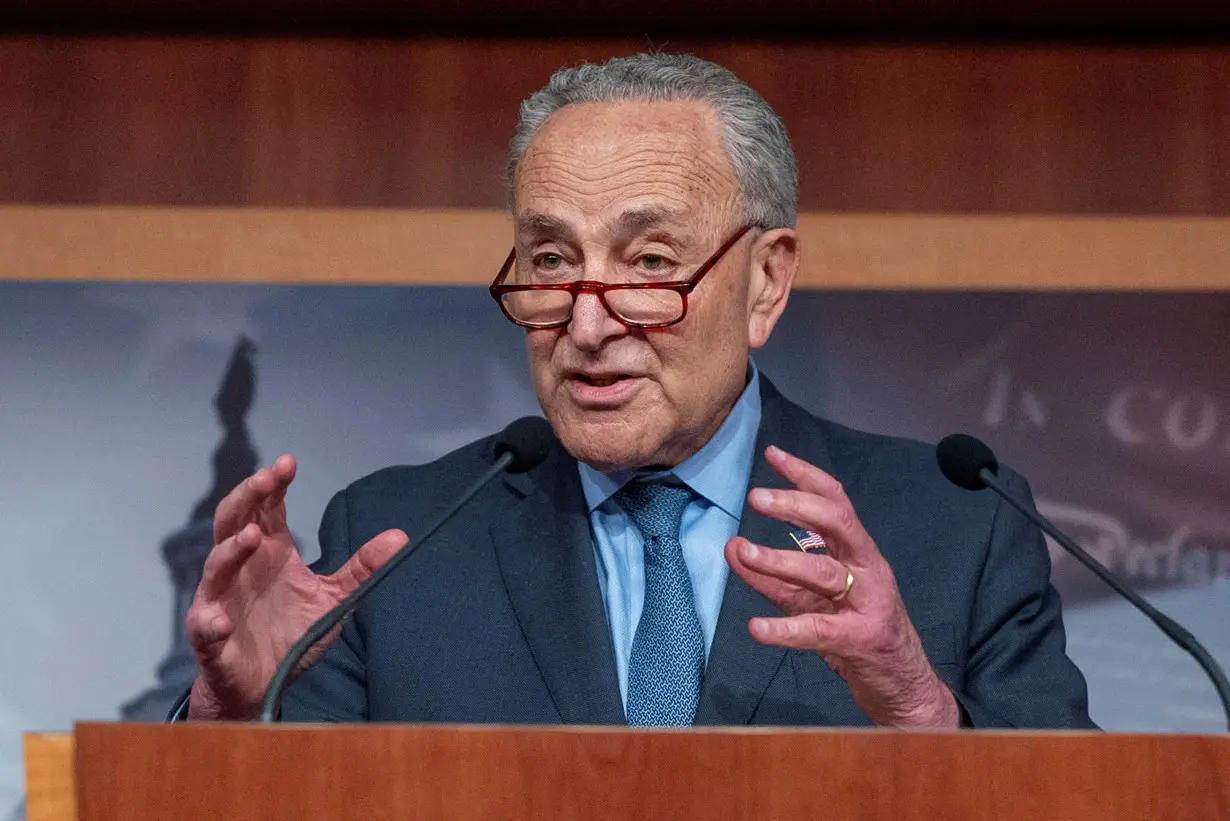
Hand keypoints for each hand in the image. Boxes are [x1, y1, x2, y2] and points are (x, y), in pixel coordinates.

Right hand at [185, 455, 407, 719]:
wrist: (264, 684)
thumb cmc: (291, 633)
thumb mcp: (333, 598)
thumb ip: (360, 568)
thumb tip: (401, 536)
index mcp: (270, 554)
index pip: (267, 509)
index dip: (273, 485)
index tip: (289, 463)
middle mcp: (241, 569)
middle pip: (234, 522)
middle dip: (248, 498)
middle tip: (267, 478)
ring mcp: (220, 600)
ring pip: (217, 567)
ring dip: (231, 551)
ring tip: (252, 537)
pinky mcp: (209, 637)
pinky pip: (205, 626)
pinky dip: (211, 621)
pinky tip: (221, 619)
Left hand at [725, 445, 958, 728]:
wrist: (902, 685)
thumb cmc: (856, 631)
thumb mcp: (810, 599)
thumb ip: (771, 574)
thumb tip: (732, 546)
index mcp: (858, 552)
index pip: (835, 502)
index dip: (806, 475)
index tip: (773, 455)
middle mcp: (867, 570)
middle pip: (836, 523)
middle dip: (795, 505)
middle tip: (755, 497)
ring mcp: (867, 604)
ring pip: (823, 573)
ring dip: (779, 559)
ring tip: (742, 551)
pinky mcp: (860, 641)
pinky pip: (819, 630)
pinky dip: (785, 630)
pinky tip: (757, 628)